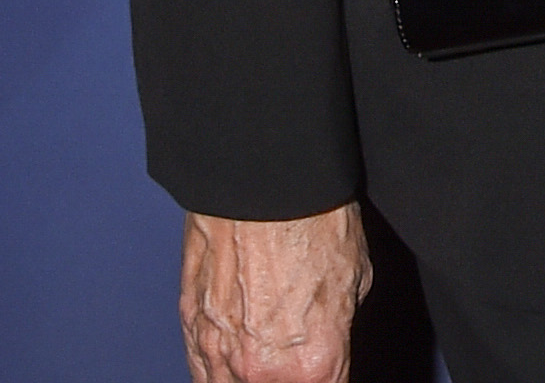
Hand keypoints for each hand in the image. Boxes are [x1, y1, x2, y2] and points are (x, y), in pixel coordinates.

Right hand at [179, 207, 370, 382]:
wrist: (264, 180)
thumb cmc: (314, 219)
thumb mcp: (355, 278)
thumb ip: (337, 327)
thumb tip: (328, 336)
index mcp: (313, 364)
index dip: (330, 378)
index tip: (327, 369)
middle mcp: (260, 371)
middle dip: (291, 375)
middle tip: (297, 354)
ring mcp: (218, 355)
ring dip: (250, 374)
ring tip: (268, 350)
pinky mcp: (189, 330)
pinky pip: (202, 371)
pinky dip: (217, 368)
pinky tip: (233, 357)